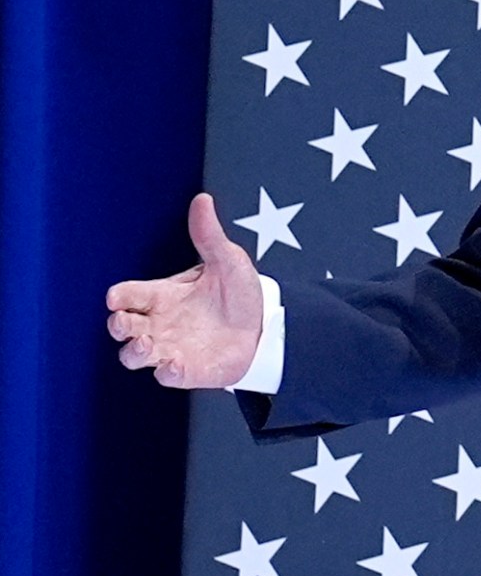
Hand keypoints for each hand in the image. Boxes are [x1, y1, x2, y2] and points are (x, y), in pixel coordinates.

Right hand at [105, 194, 262, 388]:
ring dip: (134, 351)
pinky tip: (174, 364)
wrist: (268, 326)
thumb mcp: (228, 260)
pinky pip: (166, 376)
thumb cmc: (240, 293)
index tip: (118, 297)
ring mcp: (171, 348)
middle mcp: (160, 323)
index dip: (118, 297)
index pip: (127, 295)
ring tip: (147, 344)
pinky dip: (166, 372)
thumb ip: (209, 235)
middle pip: (120, 327)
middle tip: (126, 322)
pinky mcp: (188, 370)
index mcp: (162, 296)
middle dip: (118, 325)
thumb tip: (202, 200)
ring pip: (133, 356)